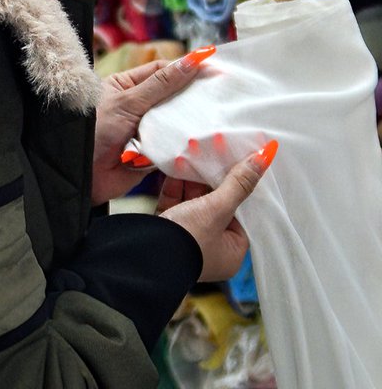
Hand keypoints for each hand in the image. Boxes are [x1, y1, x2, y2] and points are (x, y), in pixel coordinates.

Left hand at [91, 47, 214, 204]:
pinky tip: (204, 143)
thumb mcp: (128, 101)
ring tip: (219, 119)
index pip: (162, 72)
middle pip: (173, 99)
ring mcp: (145, 131)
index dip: (186, 70)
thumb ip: (161, 85)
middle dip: (193, 100)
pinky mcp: (152, 156)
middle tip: (223, 97)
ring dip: (190, 124)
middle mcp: (138, 107)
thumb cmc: (93, 129)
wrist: (79, 174)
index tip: (213, 70)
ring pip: (176, 124)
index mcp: (127, 86)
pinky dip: (185, 147)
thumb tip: (190, 61)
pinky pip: (174, 148)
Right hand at [157, 141, 276, 281]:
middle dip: (213, 179)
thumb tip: (263, 159)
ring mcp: (188, 235)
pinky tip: (177, 164)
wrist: (144, 252)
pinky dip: (176, 183)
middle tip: (214, 153)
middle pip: (218, 205)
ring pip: (195, 200)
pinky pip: (176, 200)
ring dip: (193, 178)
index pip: (242, 214)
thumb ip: (238, 184)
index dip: (240, 187)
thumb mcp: (216, 209)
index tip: (239, 163)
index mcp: (231, 252)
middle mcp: (211, 246)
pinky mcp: (168, 225)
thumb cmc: (187, 240)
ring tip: (194, 152)